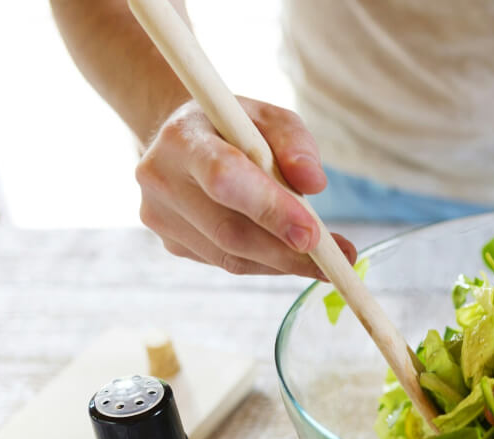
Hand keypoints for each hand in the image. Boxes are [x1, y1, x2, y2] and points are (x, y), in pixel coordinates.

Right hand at [136, 97, 355, 275]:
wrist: (184, 140)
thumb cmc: (234, 127)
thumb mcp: (269, 118)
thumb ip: (295, 143)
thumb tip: (314, 181)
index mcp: (181, 137)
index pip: (225, 178)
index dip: (270, 209)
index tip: (312, 234)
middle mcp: (160, 178)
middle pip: (228, 230)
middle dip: (285, 251)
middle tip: (333, 261)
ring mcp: (160, 216)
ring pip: (230, 257)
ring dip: (282, 263)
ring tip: (324, 261)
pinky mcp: (171, 243)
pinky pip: (227, 264)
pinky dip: (266, 263)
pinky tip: (288, 254)